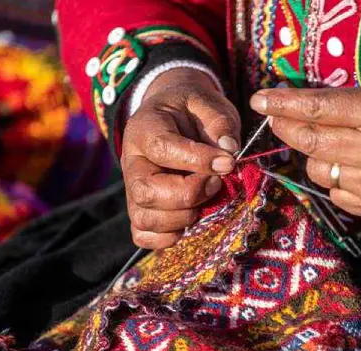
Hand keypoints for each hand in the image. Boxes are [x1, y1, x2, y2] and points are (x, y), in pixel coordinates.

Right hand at [122, 68, 239, 248]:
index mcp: (144, 128)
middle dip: (188, 194)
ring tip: (207, 199)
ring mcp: (132, 189)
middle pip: (146, 191)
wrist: (176, 117)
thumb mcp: (209, 104)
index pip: (162, 148)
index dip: (197, 160)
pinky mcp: (141, 210)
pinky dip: (169, 236)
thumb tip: (229, 152)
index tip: (227, 163)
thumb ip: (220, 123)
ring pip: (145, 218)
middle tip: (216, 182)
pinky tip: (193, 217)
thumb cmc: (193, 111)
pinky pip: (144, 235)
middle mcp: (131, 161)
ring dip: (183, 217)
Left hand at [249, 80, 360, 218]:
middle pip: (308, 141)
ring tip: (339, 143)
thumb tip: (308, 107)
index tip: (260, 99)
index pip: (316, 108)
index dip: (282, 103)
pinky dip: (338, 179)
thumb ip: (354, 100)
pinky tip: (357, 167)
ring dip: (317, 155)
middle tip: (277, 119)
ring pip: (318, 170)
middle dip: (286, 128)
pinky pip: (336, 193)